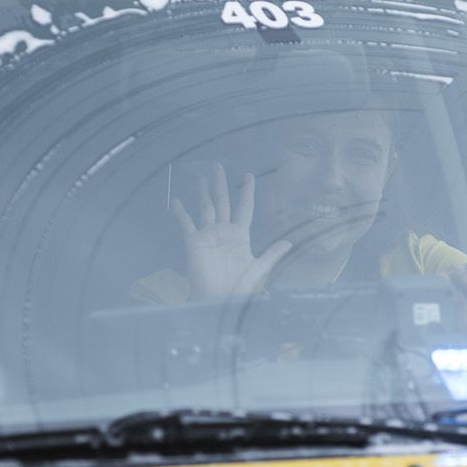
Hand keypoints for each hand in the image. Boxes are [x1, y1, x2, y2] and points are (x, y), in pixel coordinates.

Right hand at [171, 163, 291, 300]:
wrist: (220, 301)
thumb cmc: (240, 288)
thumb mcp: (259, 269)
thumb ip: (272, 254)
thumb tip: (289, 242)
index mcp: (240, 236)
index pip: (244, 208)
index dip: (246, 192)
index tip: (248, 175)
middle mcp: (224, 232)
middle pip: (222, 201)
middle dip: (220, 184)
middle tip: (217, 165)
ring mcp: (208, 236)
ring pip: (206, 208)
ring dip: (203, 192)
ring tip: (200, 175)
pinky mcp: (194, 243)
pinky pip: (187, 224)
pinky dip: (181, 212)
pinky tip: (177, 200)